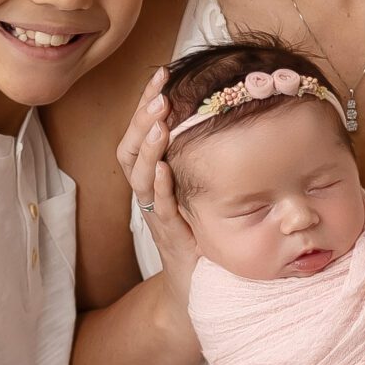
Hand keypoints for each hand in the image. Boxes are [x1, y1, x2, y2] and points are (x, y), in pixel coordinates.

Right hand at [119, 67, 198, 301]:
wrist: (199, 291)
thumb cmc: (204, 234)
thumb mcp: (204, 186)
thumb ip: (208, 154)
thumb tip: (232, 107)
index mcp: (157, 178)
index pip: (141, 133)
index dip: (146, 103)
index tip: (161, 74)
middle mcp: (151, 193)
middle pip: (131, 148)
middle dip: (142, 118)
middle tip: (159, 94)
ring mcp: (158, 215)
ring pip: (140, 175)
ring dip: (149, 146)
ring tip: (159, 122)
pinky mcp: (171, 238)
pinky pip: (160, 209)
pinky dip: (160, 187)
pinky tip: (165, 167)